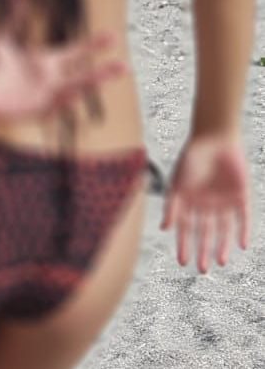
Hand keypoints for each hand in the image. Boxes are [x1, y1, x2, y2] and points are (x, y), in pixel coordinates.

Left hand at [0, 29, 125, 121]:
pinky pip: (54, 108)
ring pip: (73, 91)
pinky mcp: (36, 111)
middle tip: (125, 65)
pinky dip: (62, 102)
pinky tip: (72, 93)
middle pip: (83, 75)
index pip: (76, 52)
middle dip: (103, 71)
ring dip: (89, 86)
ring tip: (106, 84)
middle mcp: (51, 80)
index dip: (94, 45)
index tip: (113, 36)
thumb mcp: (1, 39)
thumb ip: (13, 19)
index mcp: (47, 62)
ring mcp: (46, 97)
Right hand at [161, 134, 250, 272]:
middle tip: (202, 269)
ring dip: (222, 245)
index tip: (182, 262)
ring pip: (224, 230)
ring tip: (221, 262)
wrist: (215, 139)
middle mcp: (206, 204)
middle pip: (204, 233)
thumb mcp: (177, 183)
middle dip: (203, 251)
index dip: (184, 245)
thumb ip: (171, 206)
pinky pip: (242, 218)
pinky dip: (242, 231)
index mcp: (188, 201)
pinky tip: (240, 244)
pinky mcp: (241, 197)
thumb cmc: (192, 158)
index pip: (185, 229)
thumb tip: (165, 229)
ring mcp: (224, 202)